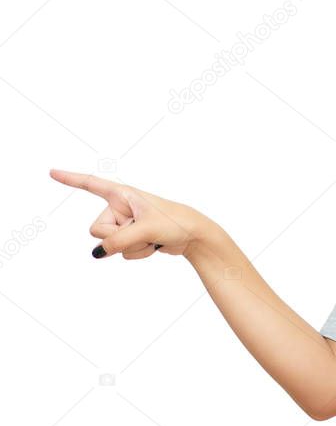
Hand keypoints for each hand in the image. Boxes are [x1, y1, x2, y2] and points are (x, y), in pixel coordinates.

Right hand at [48, 169, 205, 258]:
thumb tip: (98, 253)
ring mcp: (125, 225)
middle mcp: (120, 207)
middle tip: (141, 231)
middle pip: (97, 229)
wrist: (194, 236)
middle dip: (116, 236)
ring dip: (131, 247)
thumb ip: (118, 241)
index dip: (70, 179)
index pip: (91, 184)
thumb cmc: (175, 222)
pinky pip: (122, 252)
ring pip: (109, 244)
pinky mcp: (132, 239)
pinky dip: (138, 253)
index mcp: (122, 194)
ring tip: (151, 237)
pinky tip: (154, 245)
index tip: (52, 172)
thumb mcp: (144, 230)